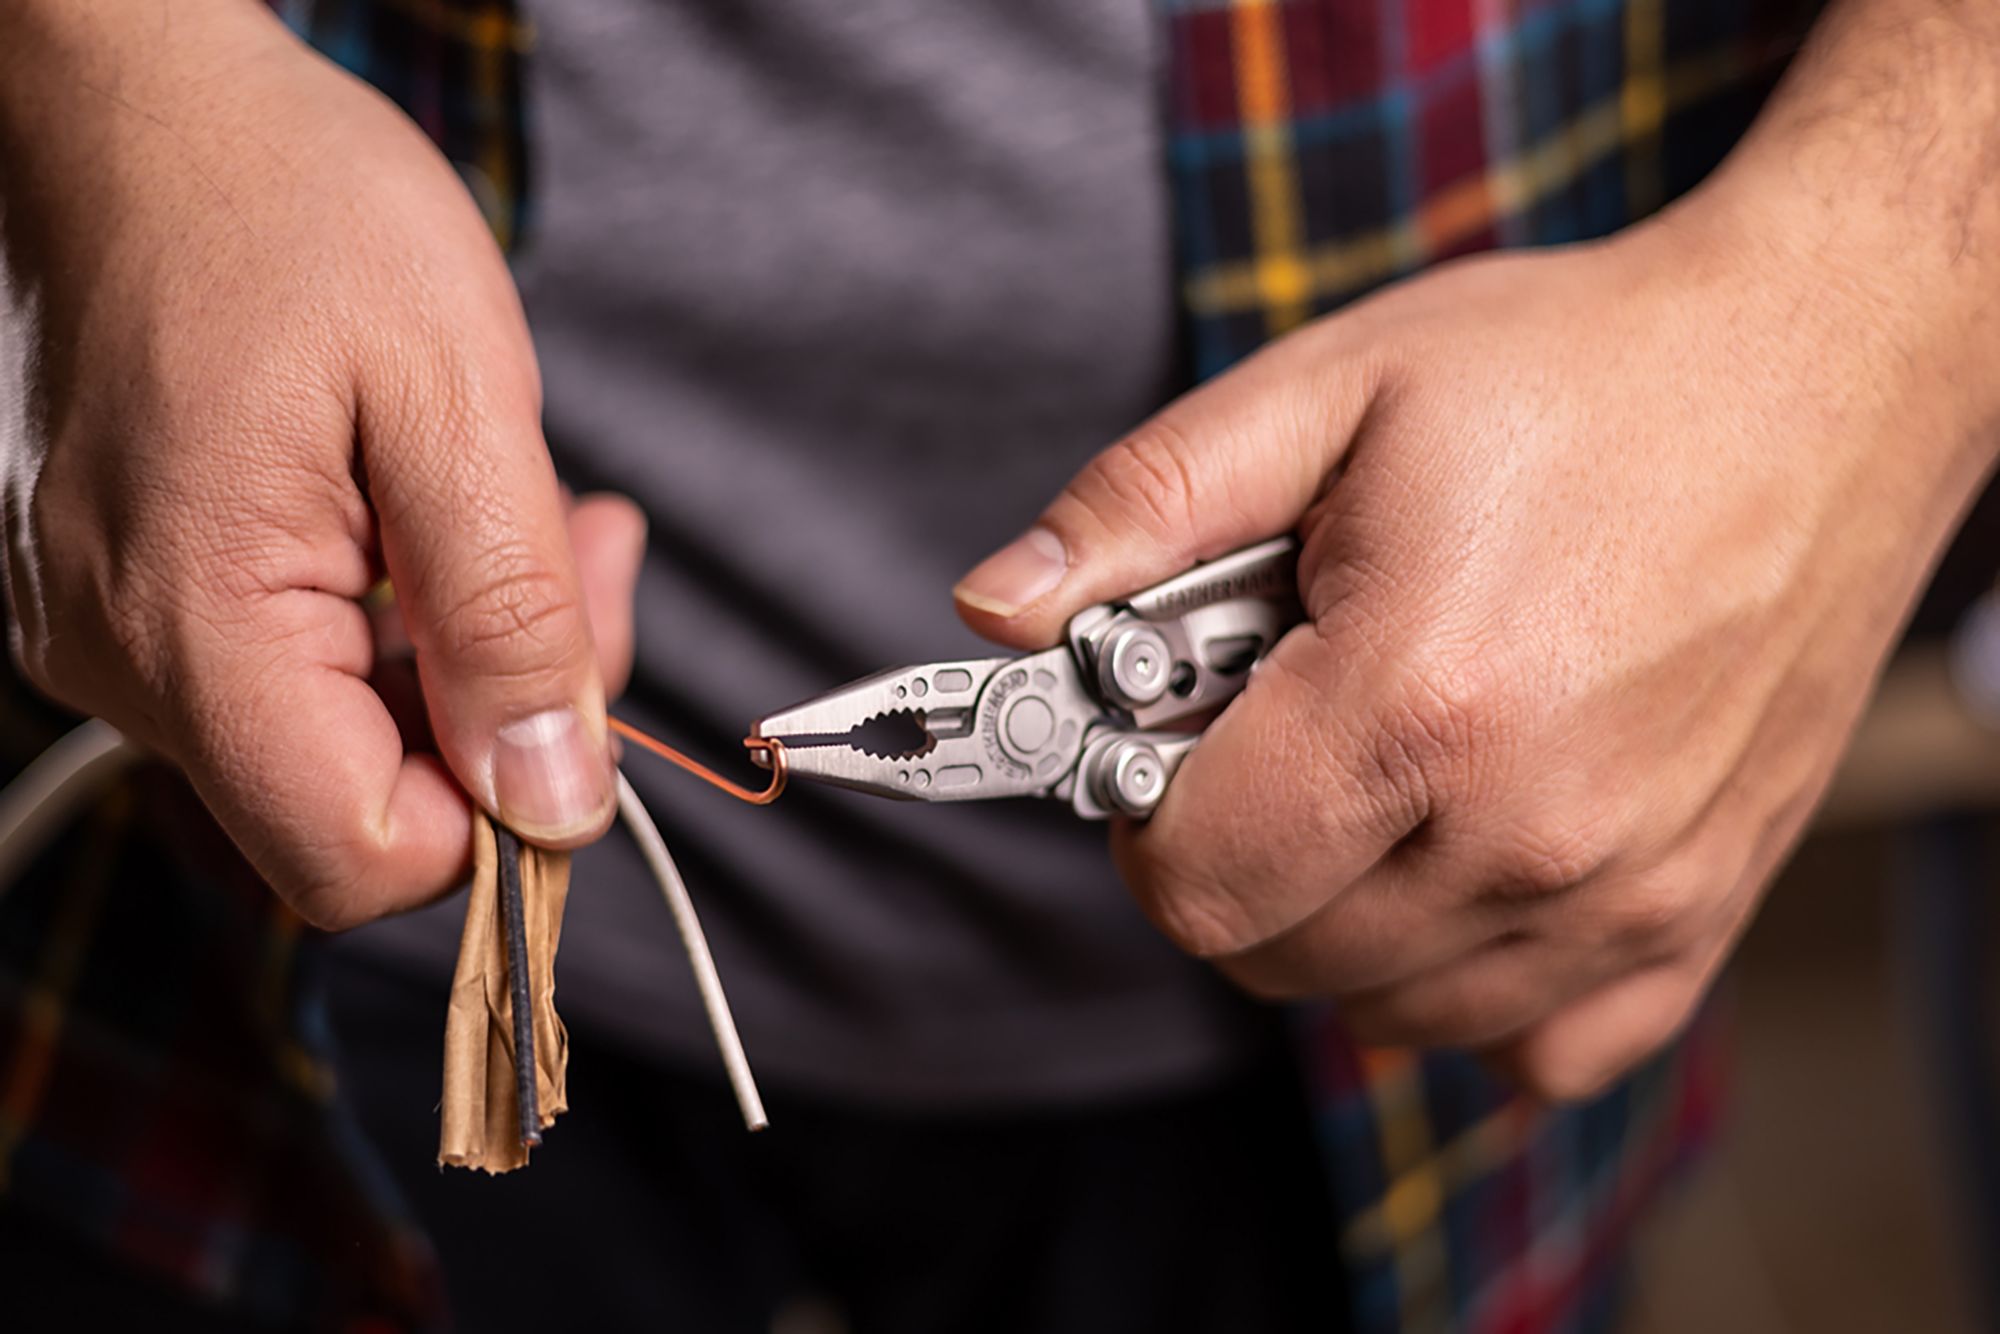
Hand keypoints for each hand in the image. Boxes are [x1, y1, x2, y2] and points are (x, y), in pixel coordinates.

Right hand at [0, 2, 635, 927]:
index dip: (505, 816)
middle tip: (587, 551)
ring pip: (337, 739)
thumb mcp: (456, 402)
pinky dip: (395, 616)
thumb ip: (510, 622)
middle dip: (510, 706)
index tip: (581, 689)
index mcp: (194, 628)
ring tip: (534, 509)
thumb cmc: (286, 206)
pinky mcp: (126, 591)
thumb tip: (553, 803)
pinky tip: (440, 513)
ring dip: (466, 651)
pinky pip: (290, 669)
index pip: (365, 861)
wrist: (137, 104)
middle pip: (364, 805)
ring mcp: (108, 631)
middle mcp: (121, 661)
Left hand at [956, 165, 1999, 1097]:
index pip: (1192, 880)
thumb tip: (994, 608)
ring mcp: (1630, 894)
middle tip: (1279, 724)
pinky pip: (1531, 1048)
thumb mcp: (1336, 385)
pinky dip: (1465, 983)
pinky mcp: (1699, 916)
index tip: (1169, 735)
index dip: (1141, 810)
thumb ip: (1142, 507)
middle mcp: (1532, 833)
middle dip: (1230, 851)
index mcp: (1419, 702)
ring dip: (1336, 913)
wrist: (1821, 375)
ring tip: (1384, 762)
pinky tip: (1465, 857)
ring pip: (1385, 1010)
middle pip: (1274, 955)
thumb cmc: (1583, 372)